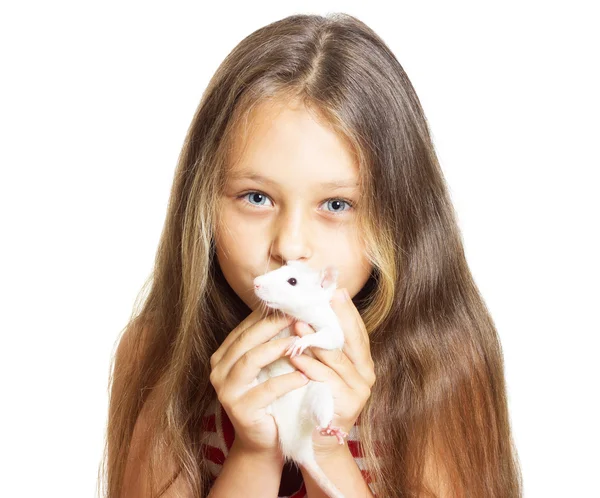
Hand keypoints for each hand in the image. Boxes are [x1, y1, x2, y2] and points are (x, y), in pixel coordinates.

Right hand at [209, 307, 308, 458]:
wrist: (264, 440)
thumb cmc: (270, 397)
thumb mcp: (268, 366)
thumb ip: (272, 341)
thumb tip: (294, 310)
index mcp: (224, 354)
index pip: (246, 327)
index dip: (268, 315)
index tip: (292, 304)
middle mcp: (219, 369)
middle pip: (247, 339)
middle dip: (272, 325)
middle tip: (297, 316)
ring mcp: (227, 390)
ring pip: (251, 360)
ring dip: (277, 348)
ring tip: (300, 342)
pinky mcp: (240, 410)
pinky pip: (266, 390)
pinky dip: (286, 380)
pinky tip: (304, 376)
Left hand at [288, 288, 375, 457]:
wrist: (315, 442)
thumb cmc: (316, 400)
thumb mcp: (323, 369)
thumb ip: (322, 346)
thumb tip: (308, 314)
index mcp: (361, 362)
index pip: (356, 330)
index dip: (346, 310)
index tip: (334, 290)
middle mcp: (366, 373)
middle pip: (353, 338)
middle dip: (339, 316)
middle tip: (328, 295)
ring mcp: (360, 389)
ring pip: (338, 358)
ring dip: (317, 339)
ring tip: (299, 323)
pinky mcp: (349, 403)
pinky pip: (328, 379)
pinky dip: (311, 366)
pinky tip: (296, 355)